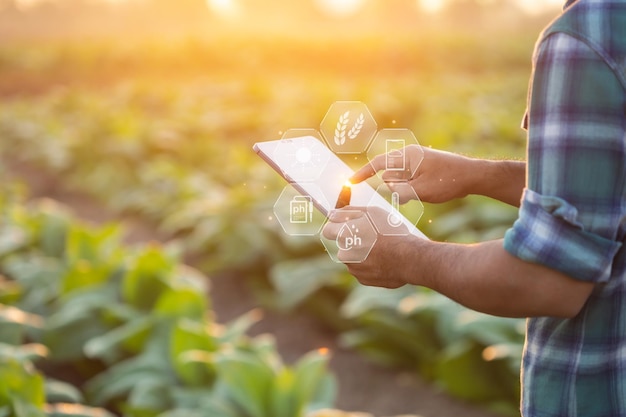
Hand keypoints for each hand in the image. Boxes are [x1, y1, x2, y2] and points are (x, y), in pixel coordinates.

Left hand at [322, 206, 416, 288]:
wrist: (409, 258)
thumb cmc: (392, 232)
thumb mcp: (372, 213)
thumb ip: (348, 212)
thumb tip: (332, 213)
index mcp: (344, 235)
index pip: (327, 230)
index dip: (336, 226)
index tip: (345, 226)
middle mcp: (344, 253)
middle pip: (342, 245)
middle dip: (353, 240)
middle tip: (372, 236)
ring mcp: (353, 268)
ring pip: (353, 258)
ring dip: (362, 253)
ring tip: (381, 249)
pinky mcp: (362, 279)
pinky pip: (362, 270)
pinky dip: (370, 265)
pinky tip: (383, 260)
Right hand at [350, 145, 473, 203]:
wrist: (473, 176)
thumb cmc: (448, 181)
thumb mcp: (422, 190)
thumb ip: (399, 191)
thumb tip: (386, 188)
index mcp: (407, 156)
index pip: (378, 163)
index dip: (363, 173)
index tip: (350, 181)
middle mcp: (409, 156)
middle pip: (390, 175)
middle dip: (394, 187)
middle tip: (414, 193)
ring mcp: (416, 163)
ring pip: (399, 181)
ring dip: (405, 190)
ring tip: (426, 191)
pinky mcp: (422, 170)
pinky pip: (408, 182)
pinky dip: (412, 190)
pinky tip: (428, 192)